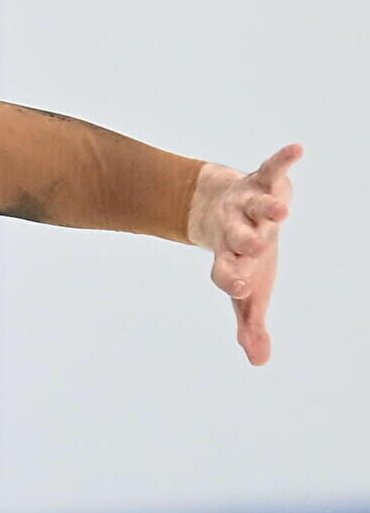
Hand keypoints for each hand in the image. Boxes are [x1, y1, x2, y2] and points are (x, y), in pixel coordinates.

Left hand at [186, 144, 299, 365]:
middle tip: (253, 247)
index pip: (226, 271)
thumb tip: (259, 362)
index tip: (239, 283)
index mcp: (230, 259)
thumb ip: (250, 324)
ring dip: (267, 209)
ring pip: (255, 207)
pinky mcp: (260, 181)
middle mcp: (235, 232)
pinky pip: (272, 168)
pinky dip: (283, 160)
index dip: (230, 276)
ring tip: (282, 212)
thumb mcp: (245, 290)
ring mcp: (246, 206)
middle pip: (238, 239)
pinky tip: (298, 150)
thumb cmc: (238, 257)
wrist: (213, 209)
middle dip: (245, 242)